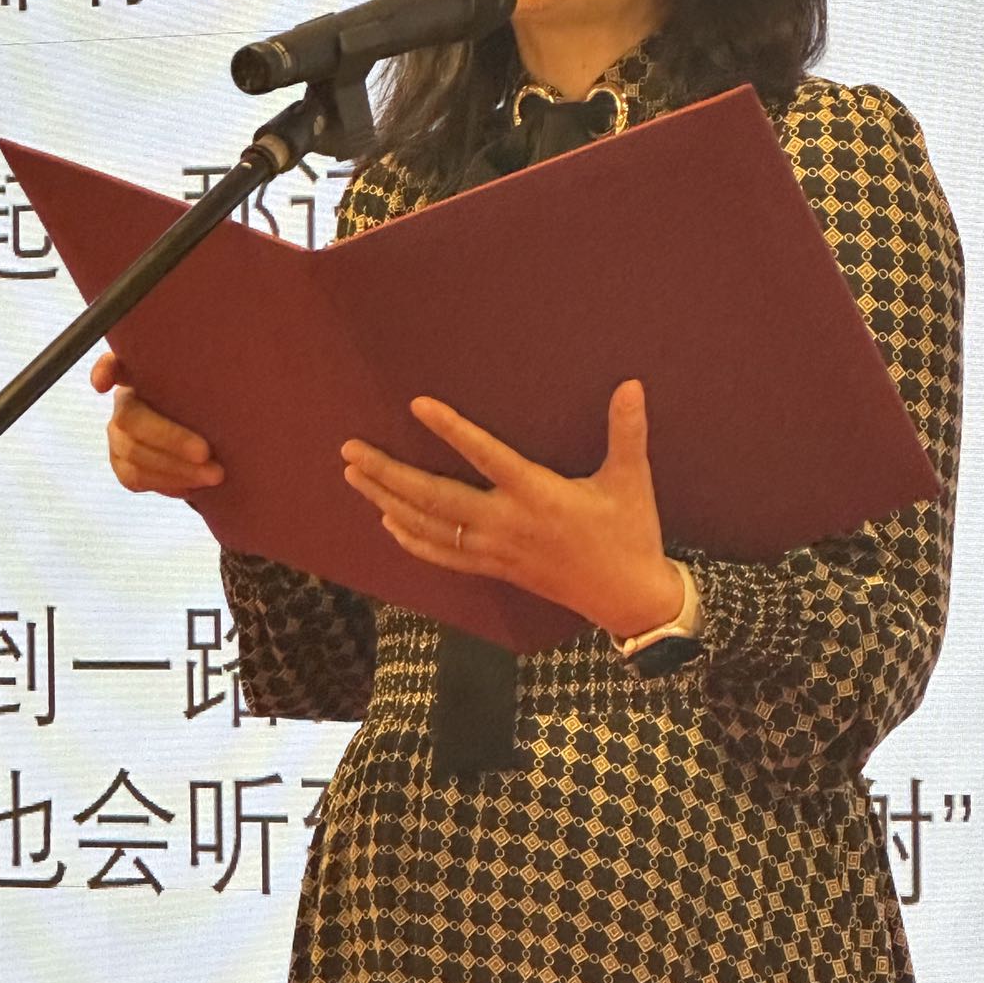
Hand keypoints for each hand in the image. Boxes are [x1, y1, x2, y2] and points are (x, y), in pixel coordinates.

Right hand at [91, 350, 223, 496]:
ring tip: (214, 475)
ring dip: (175, 469)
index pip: (114, 364)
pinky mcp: (121, 464)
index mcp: (143, 375)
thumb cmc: (211, 405)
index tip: (103, 385)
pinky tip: (193, 486)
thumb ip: (210, 380)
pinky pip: (135, 479)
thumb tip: (236, 375)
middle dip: (170, 439)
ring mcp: (118, 435)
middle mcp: (124, 402)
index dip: (104, 371)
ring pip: (133, 455)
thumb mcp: (213, 387)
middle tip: (206, 452)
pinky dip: (167, 484)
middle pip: (131, 420)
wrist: (209, 439)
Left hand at [340, 379, 682, 636]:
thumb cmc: (630, 532)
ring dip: (387, 501)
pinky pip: (442, 555)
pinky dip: (410, 539)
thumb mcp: (632, 479)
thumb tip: (632, 384)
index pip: (485, 457)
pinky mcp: (495, 569)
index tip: (417, 405)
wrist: (629, 598)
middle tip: (351, 450)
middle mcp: (507, 523)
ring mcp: (495, 550)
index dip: (451, 430)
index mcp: (538, 495)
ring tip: (355, 477)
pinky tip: (387, 522)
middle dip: (388, 473)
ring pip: (429, 527)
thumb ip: (627, 430)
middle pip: (434, 497)